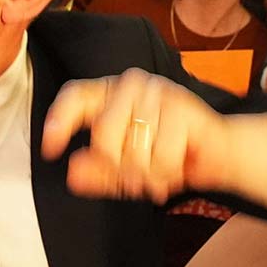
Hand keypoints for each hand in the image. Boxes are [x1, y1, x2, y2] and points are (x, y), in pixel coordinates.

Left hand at [40, 68, 233, 203]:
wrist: (217, 154)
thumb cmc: (166, 155)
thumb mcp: (125, 169)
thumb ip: (97, 171)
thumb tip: (73, 172)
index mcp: (111, 94)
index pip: (75, 96)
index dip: (59, 121)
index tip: (50, 149)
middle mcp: (132, 86)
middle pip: (102, 135)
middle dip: (118, 168)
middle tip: (134, 180)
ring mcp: (158, 92)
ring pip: (134, 149)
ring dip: (146, 174)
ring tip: (158, 173)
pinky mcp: (182, 107)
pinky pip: (161, 155)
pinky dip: (166, 173)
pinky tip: (175, 167)